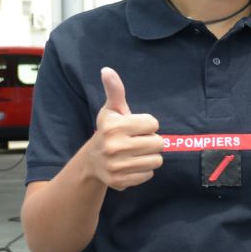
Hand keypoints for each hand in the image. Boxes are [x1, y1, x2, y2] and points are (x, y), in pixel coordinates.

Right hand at [85, 67, 163, 190]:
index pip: (153, 123)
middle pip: (159, 143)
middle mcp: (114, 147)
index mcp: (114, 126)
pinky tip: (131, 165)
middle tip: (137, 141)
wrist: (92, 162)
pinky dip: (143, 170)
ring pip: (156, 160)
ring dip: (150, 156)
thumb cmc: (108, 130)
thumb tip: (107, 70)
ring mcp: (116, 166)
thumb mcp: (111, 110)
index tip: (135, 127)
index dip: (148, 125)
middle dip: (151, 141)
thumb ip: (115, 90)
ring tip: (135, 153)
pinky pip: (149, 175)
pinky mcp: (120, 182)